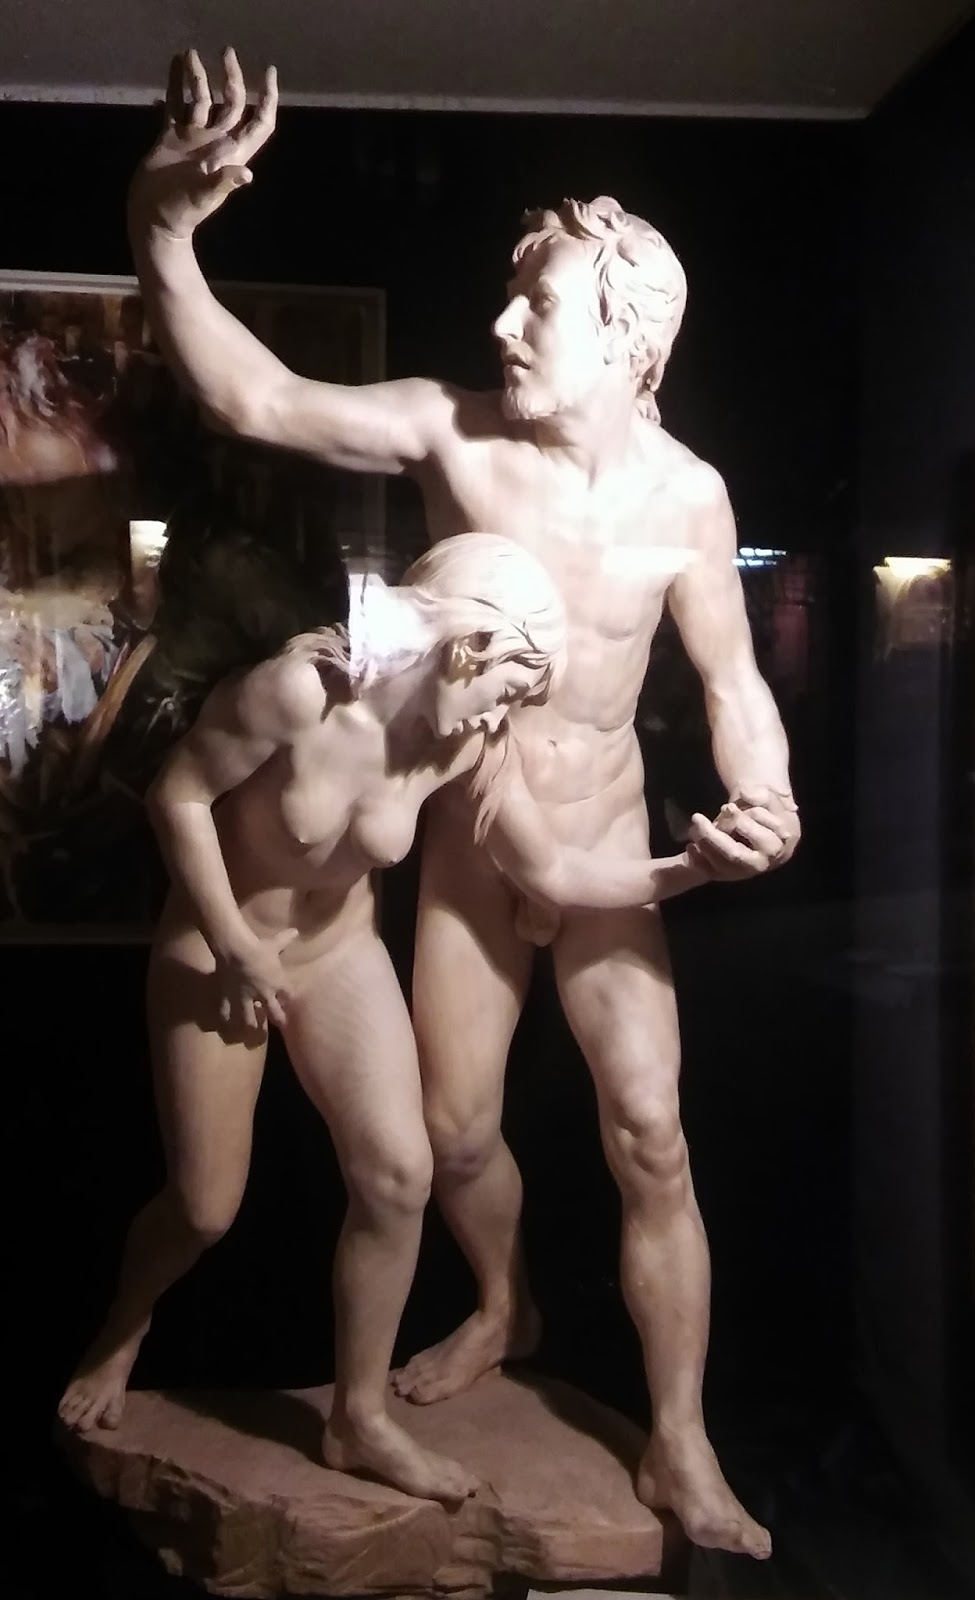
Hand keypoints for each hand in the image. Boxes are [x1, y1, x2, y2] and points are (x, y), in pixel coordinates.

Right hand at [128, 47, 276, 239]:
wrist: (153, 218)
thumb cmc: (181, 211)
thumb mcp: (204, 197)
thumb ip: (223, 182)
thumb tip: (246, 174)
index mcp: (231, 153)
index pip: (258, 122)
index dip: (267, 98)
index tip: (268, 72)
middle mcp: (215, 141)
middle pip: (232, 103)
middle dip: (232, 77)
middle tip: (226, 51)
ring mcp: (193, 137)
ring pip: (201, 99)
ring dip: (199, 76)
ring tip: (191, 53)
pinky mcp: (171, 137)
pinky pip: (175, 105)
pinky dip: (174, 86)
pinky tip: (173, 67)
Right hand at [215, 927, 297, 1031]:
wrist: (236, 950)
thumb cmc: (258, 947)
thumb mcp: (275, 943)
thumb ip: (286, 939)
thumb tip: (296, 930)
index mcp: (277, 983)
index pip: (289, 995)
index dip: (290, 999)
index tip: (290, 1002)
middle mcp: (263, 995)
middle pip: (274, 1013)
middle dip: (278, 1019)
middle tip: (279, 1024)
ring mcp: (245, 998)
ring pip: (249, 1018)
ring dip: (251, 1023)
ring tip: (250, 1029)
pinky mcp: (229, 997)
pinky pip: (226, 1011)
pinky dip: (225, 1017)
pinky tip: (225, 1022)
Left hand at [687, 791, 797, 881]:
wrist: (764, 829)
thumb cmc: (767, 812)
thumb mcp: (770, 799)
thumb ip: (761, 795)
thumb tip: (745, 793)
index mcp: (778, 846)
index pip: (758, 835)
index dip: (740, 820)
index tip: (727, 806)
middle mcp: (761, 864)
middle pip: (734, 853)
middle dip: (713, 836)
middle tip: (697, 817)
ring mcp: (743, 872)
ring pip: (720, 864)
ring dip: (704, 844)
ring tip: (695, 826)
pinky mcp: (727, 875)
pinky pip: (709, 872)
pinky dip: (697, 861)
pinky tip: (690, 847)